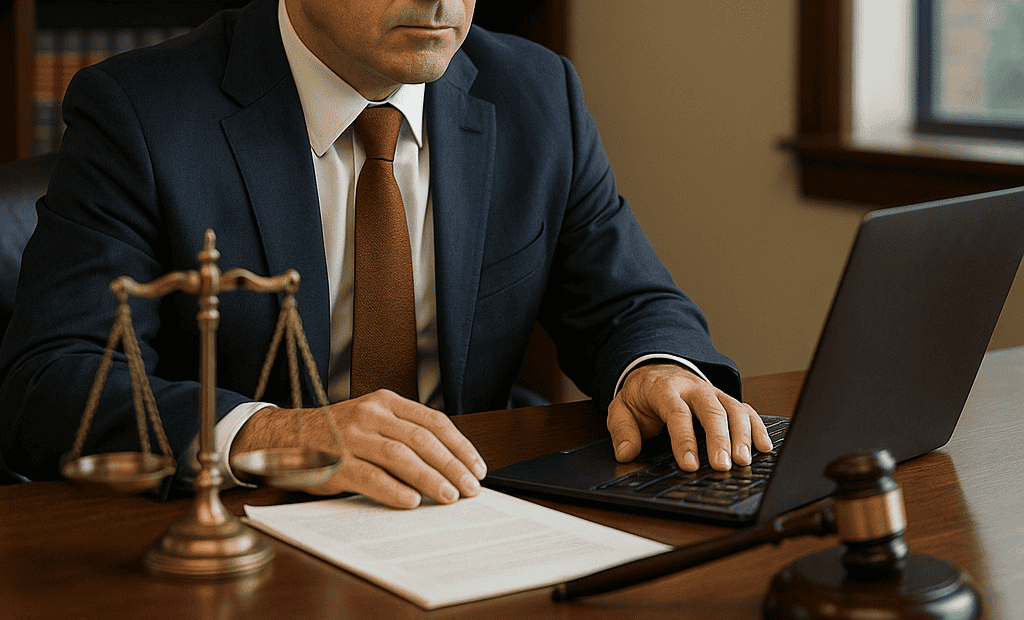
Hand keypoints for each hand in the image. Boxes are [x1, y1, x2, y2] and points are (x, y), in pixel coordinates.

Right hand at [231, 390, 486, 508]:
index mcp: (385, 402)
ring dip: (430, 479)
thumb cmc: (338, 434)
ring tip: (449, 497)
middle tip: (470, 488)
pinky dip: (394, 490)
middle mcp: (369, 415)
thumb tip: (450, 465)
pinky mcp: (334, 462)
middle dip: (452, 466)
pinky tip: (412, 502)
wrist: (285, 437)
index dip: (460, 446)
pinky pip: (370, 477)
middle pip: (422, 440)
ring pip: (400, 457)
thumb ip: (404, 433)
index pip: (434, 421)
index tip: (477, 467)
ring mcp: (351, 437)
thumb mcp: (373, 421)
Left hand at [606, 364, 771, 470]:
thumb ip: (622, 430)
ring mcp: (713, 393)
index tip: (689, 464)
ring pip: (734, 409)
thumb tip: (626, 454)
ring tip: (743, 461)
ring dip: (742, 436)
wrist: (655, 370)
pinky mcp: (726, 400)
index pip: (677, 413)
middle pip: (712, 411)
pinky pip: (746, 411)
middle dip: (719, 439)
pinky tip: (763, 448)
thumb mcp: (621, 408)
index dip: (684, 440)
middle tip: (722, 466)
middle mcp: (693, 388)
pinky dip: (757, 428)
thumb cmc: (642, 395)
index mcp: (664, 389)